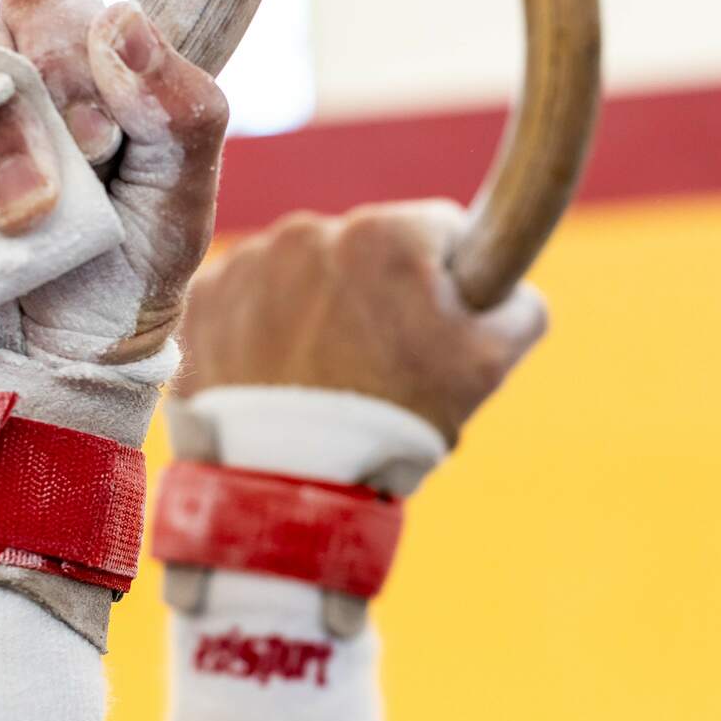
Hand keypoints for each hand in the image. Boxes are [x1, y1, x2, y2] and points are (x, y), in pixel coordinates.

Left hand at [175, 201, 547, 441]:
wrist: (285, 490)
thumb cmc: (394, 426)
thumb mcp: (490, 365)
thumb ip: (518, 302)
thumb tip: (504, 282)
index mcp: (386, 234)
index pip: (439, 230)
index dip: (446, 279)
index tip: (433, 324)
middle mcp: (311, 231)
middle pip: (365, 252)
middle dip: (375, 296)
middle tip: (377, 365)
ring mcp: (248, 263)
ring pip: (302, 273)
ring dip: (315, 309)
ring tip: (321, 378)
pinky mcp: (203, 298)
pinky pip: (247, 298)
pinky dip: (261, 329)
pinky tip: (276, 376)